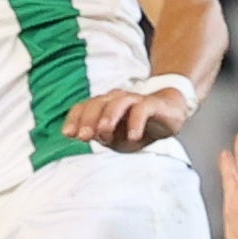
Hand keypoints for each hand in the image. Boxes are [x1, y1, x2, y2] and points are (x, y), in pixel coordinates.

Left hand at [63, 85, 190, 149]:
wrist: (169, 114)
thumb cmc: (138, 128)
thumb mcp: (118, 139)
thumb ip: (104, 137)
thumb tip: (91, 136)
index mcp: (103, 106)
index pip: (84, 108)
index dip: (74, 119)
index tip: (68, 134)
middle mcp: (116, 99)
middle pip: (98, 103)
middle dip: (88, 119)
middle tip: (83, 136)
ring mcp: (135, 100)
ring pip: (118, 103)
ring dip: (109, 117)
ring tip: (104, 132)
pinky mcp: (153, 104)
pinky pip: (142, 109)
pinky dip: (136, 123)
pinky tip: (134, 136)